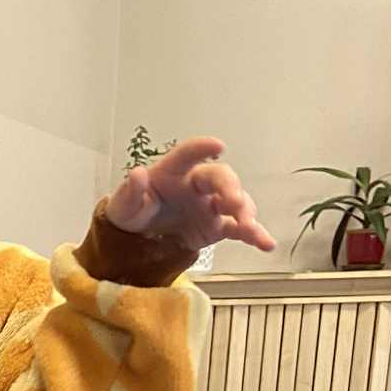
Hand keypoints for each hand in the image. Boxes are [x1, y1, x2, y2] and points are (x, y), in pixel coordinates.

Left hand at [107, 137, 275, 254]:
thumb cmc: (133, 211)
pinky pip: (239, 228)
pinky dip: (254, 235)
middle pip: (220, 178)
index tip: (218, 146)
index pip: (188, 154)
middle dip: (229, 187)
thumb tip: (137, 174)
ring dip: (245, 212)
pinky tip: (266, 244)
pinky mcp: (217, 226)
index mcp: (174, 172)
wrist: (138, 238)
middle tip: (233, 202)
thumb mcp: (123, 205)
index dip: (202, 149)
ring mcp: (211, 204)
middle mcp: (197, 184)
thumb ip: (130, 191)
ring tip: (248, 227)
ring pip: (235, 201)